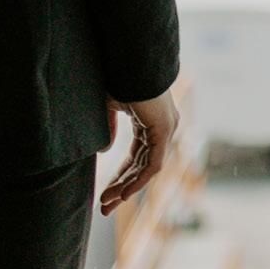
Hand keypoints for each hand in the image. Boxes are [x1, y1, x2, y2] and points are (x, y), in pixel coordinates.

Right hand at [99, 87, 177, 216]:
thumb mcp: (110, 106)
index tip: (103, 195)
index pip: (136, 158)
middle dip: (121, 188)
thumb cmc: (119, 78)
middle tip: (104, 208)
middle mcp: (161, 127)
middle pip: (141, 167)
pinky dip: (139, 180)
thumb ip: (109, 128)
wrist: (130, 60)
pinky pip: (154, 163)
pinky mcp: (165, 129)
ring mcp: (166, 128)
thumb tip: (105, 151)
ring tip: (107, 203)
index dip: (119, 178)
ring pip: (147, 169)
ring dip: (126, 188)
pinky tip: (123, 194)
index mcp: (150, 122)